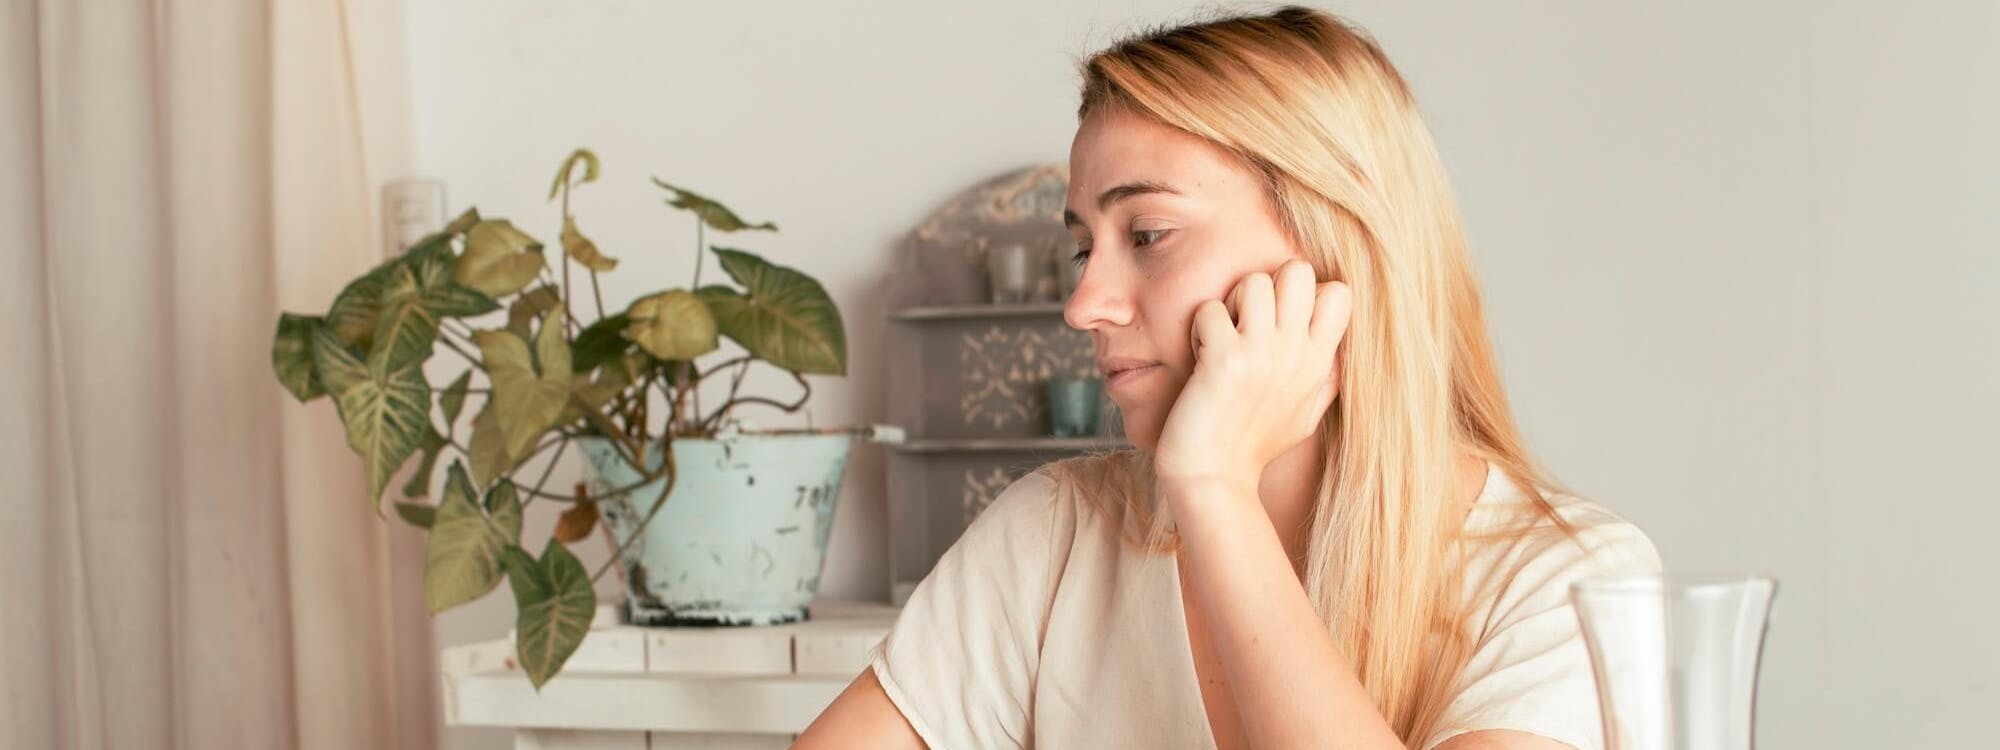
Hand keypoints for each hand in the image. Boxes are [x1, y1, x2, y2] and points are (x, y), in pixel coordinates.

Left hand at [1153, 259, 1351, 490]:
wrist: (1215, 479)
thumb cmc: (1254, 448)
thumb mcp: (1306, 416)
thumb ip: (1324, 380)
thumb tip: (1335, 354)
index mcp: (1319, 363)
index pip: (1339, 293)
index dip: (1307, 292)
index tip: (1283, 320)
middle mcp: (1295, 353)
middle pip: (1297, 271)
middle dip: (1270, 283)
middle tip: (1249, 319)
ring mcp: (1261, 354)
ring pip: (1255, 281)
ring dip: (1232, 303)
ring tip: (1223, 336)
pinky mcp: (1223, 360)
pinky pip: (1212, 309)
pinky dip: (1200, 328)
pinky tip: (1200, 356)